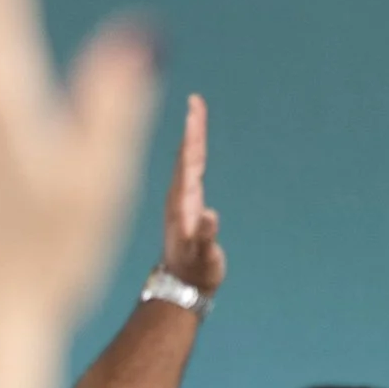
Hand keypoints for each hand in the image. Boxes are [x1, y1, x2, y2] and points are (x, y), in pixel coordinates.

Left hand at [161, 94, 223, 295]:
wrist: (180, 286)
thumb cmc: (193, 271)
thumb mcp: (202, 256)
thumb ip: (204, 236)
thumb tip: (210, 215)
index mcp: (181, 202)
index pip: (188, 160)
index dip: (193, 134)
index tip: (194, 108)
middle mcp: (179, 196)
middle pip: (186, 154)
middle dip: (193, 128)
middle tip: (196, 101)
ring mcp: (181, 201)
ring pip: (187, 161)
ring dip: (192, 137)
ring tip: (196, 115)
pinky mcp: (186, 206)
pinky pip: (190, 171)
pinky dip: (194, 154)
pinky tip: (195, 148)